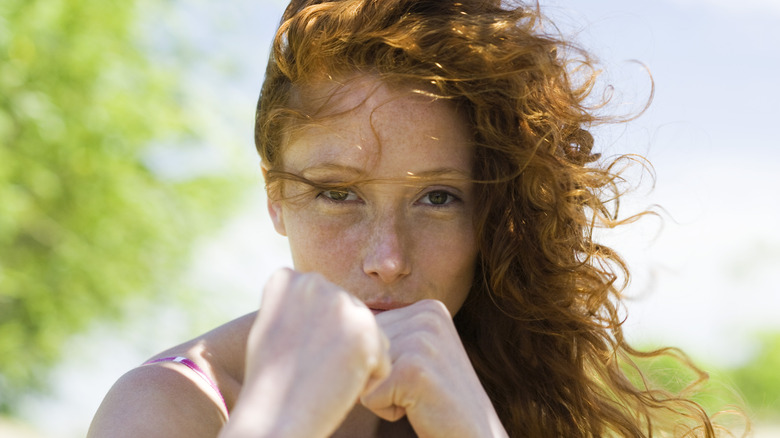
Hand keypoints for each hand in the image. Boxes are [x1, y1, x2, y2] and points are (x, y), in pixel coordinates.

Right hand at [221, 269, 390, 437]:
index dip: (320, 335)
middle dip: (342, 345)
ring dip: (357, 360)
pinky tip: (337, 385)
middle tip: (312, 368)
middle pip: (353, 315)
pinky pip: (383, 360)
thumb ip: (301, 304)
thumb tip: (324, 295)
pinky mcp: (365, 331)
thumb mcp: (275, 326)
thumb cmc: (272, 383)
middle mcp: (316, 283)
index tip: (297, 353)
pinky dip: (368, 379)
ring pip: (372, 335)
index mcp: (290, 280)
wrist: (272, 419)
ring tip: (323, 375)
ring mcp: (341, 304)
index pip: (328, 303)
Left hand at [360, 300, 507, 437]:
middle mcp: (427, 315)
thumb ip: (388, 332)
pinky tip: (419, 408)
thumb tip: (336, 319)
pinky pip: (368, 395)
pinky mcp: (413, 371)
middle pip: (362, 348)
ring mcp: (422, 340)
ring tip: (419, 397)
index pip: (367, 330)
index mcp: (428, 307)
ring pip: (362, 371)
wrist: (476, 435)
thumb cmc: (437, 399)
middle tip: (418, 389)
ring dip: (382, 394)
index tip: (417, 374)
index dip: (383, 362)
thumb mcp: (417, 352)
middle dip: (380, 377)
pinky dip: (386, 411)